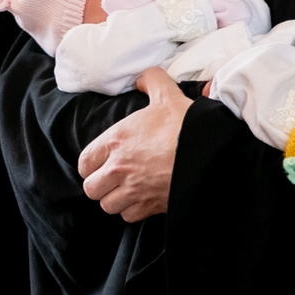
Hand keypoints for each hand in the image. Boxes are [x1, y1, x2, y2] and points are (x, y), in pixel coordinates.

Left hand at [77, 68, 190, 219]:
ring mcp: (133, 190)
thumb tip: (141, 77)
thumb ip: (151, 81)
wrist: (209, 153)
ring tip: (126, 190)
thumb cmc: (185, 125)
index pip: (85, 162)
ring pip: (108, 205)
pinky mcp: (150, 207)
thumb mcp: (167, 95)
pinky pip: (129, 216)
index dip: (91, 164)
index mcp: (116, 141)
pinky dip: (133, 211)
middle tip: (113, 179)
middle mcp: (119, 168)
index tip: (102, 163)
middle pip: (91, 188)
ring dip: (115, 200)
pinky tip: (142, 199)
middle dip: (100, 185)